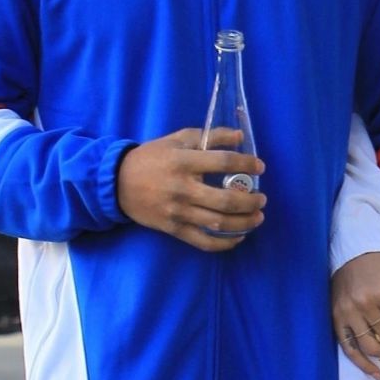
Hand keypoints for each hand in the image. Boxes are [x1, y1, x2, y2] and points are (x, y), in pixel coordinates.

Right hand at [117, 128, 265, 251]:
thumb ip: (210, 136)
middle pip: (225, 199)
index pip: (223, 162)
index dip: (246, 164)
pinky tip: (238, 236)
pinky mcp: (174, 229)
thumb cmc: (153, 157)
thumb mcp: (178, 139)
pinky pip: (204, 241)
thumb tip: (240, 136)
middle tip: (262, 199)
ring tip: (257, 217)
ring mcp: (178, 212)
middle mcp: (182, 188)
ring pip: (218, 223)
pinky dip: (225, 243)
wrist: (118, 182)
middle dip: (250, 201)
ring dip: (244, 222)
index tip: (260, 167)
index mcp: (184, 161)